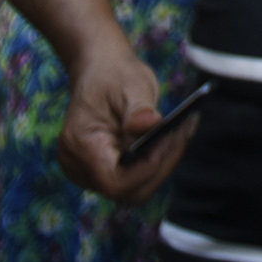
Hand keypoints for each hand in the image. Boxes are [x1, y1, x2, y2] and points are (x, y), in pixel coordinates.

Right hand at [57, 48, 183, 204]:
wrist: (99, 70)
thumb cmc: (113, 75)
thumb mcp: (130, 84)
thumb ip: (139, 109)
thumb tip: (150, 124)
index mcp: (80, 145)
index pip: (115, 181)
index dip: (146, 169)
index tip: (168, 140)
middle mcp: (78, 166)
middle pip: (127, 191)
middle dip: (160, 167)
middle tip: (182, 134)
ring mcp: (88, 173)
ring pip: (133, 189)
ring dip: (161, 165)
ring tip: (180, 133)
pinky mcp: (103, 171)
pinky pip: (133, 180)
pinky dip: (154, 162)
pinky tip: (170, 139)